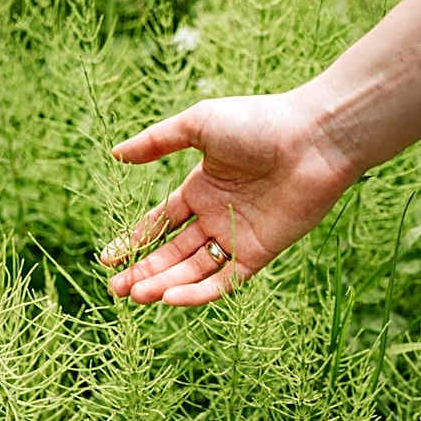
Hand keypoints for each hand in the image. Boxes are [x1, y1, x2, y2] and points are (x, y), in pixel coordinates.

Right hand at [101, 91, 360, 305]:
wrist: (313, 138)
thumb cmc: (257, 122)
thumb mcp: (198, 125)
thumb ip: (156, 141)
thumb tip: (115, 154)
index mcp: (202, 188)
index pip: (160, 222)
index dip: (134, 240)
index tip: (107, 258)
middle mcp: (218, 216)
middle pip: (173, 252)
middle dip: (144, 271)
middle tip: (116, 290)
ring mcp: (239, 236)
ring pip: (195, 270)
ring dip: (165, 285)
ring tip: (137, 296)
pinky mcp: (261, 252)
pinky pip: (226, 280)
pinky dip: (200, 292)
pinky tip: (171, 298)